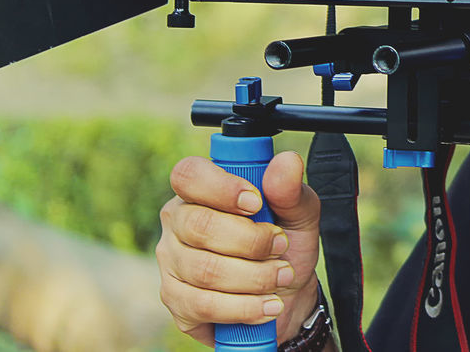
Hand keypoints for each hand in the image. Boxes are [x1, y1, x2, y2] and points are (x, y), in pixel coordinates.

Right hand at [155, 151, 322, 345]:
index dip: (221, 188)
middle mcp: (177, 222)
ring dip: (254, 276)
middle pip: (199, 225)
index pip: (189, 175)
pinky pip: (203, 305)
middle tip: (281, 246)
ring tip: (283, 276)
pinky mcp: (175, 301)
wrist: (287, 294)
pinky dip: (244, 307)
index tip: (256, 203)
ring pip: (204, 270)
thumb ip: (291, 189)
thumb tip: (286, 162)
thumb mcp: (298, 213)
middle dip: (251, 240)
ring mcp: (171, 263)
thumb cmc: (285, 244)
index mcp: (201, 190)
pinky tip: (268, 305)